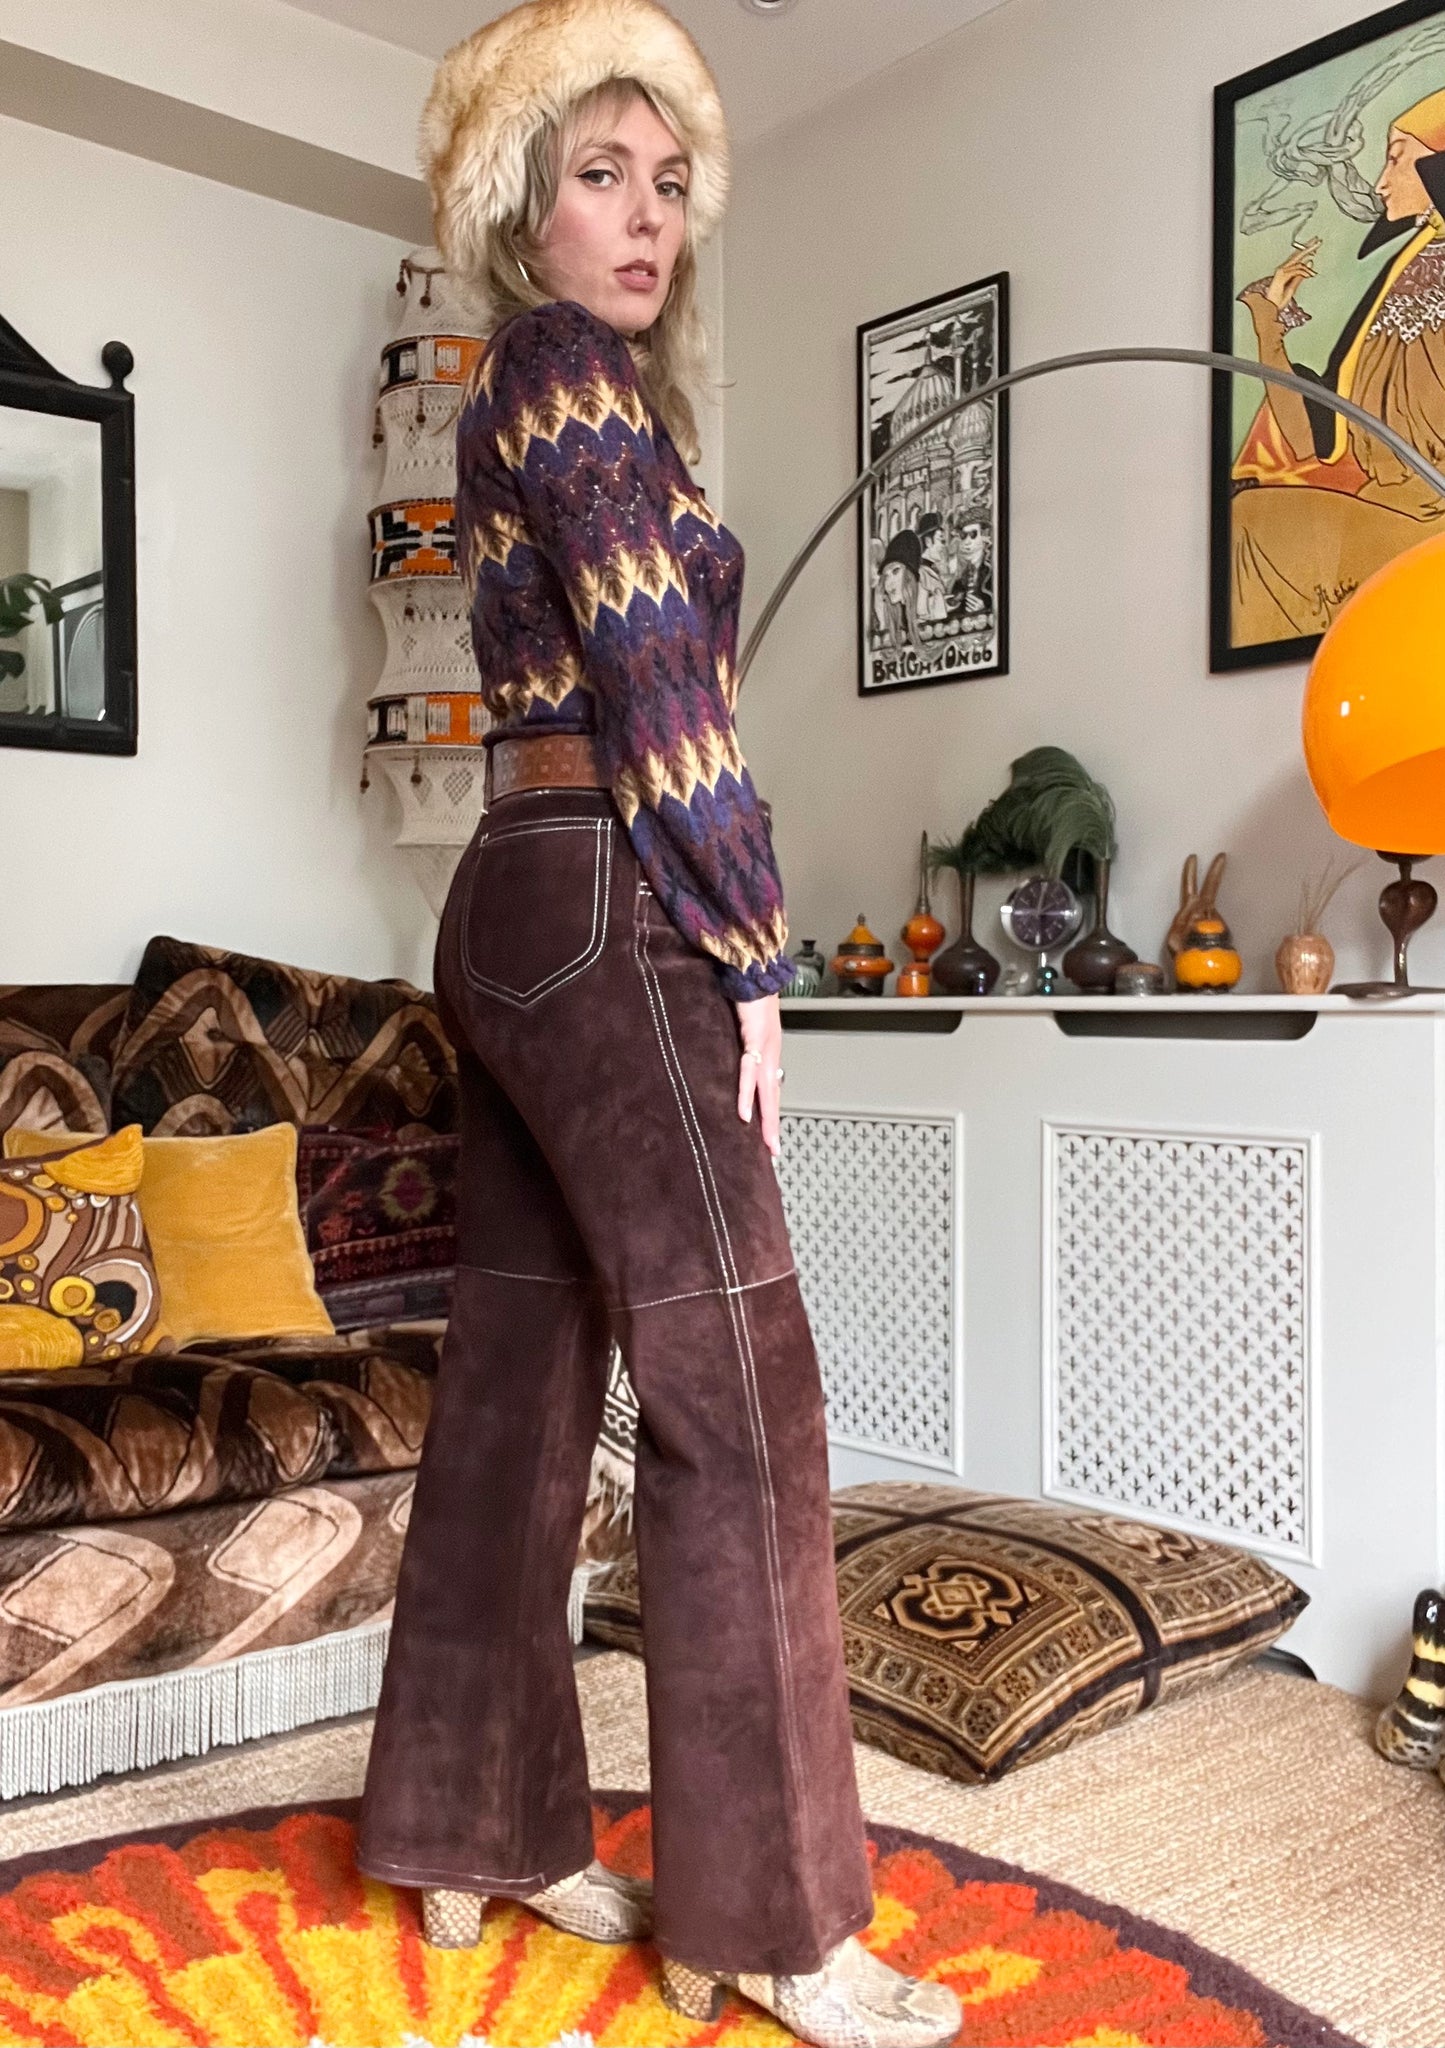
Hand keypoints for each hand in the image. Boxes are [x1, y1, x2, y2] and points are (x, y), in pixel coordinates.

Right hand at [736, 994, 783, 1159]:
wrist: (754, 968)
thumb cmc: (748, 993)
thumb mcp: (742, 1025)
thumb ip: (740, 1042)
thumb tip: (732, 1056)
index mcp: (768, 1051)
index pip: (771, 1089)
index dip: (769, 1113)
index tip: (768, 1138)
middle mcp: (771, 1052)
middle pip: (773, 1097)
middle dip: (772, 1126)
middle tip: (773, 1153)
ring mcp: (766, 1046)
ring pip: (766, 1090)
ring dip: (766, 1118)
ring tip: (766, 1143)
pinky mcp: (755, 1038)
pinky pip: (750, 1071)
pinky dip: (747, 1093)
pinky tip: (745, 1113)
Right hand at [1263, 238, 1318, 309]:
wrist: (1269, 308)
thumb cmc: (1277, 301)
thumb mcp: (1292, 288)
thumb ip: (1300, 276)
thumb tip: (1309, 264)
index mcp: (1285, 271)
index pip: (1297, 257)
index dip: (1306, 250)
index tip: (1315, 245)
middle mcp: (1282, 269)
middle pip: (1297, 255)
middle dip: (1309, 248)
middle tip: (1318, 241)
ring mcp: (1281, 271)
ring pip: (1298, 262)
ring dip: (1307, 269)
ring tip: (1313, 273)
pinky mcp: (1281, 275)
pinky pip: (1296, 270)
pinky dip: (1303, 272)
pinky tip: (1308, 275)